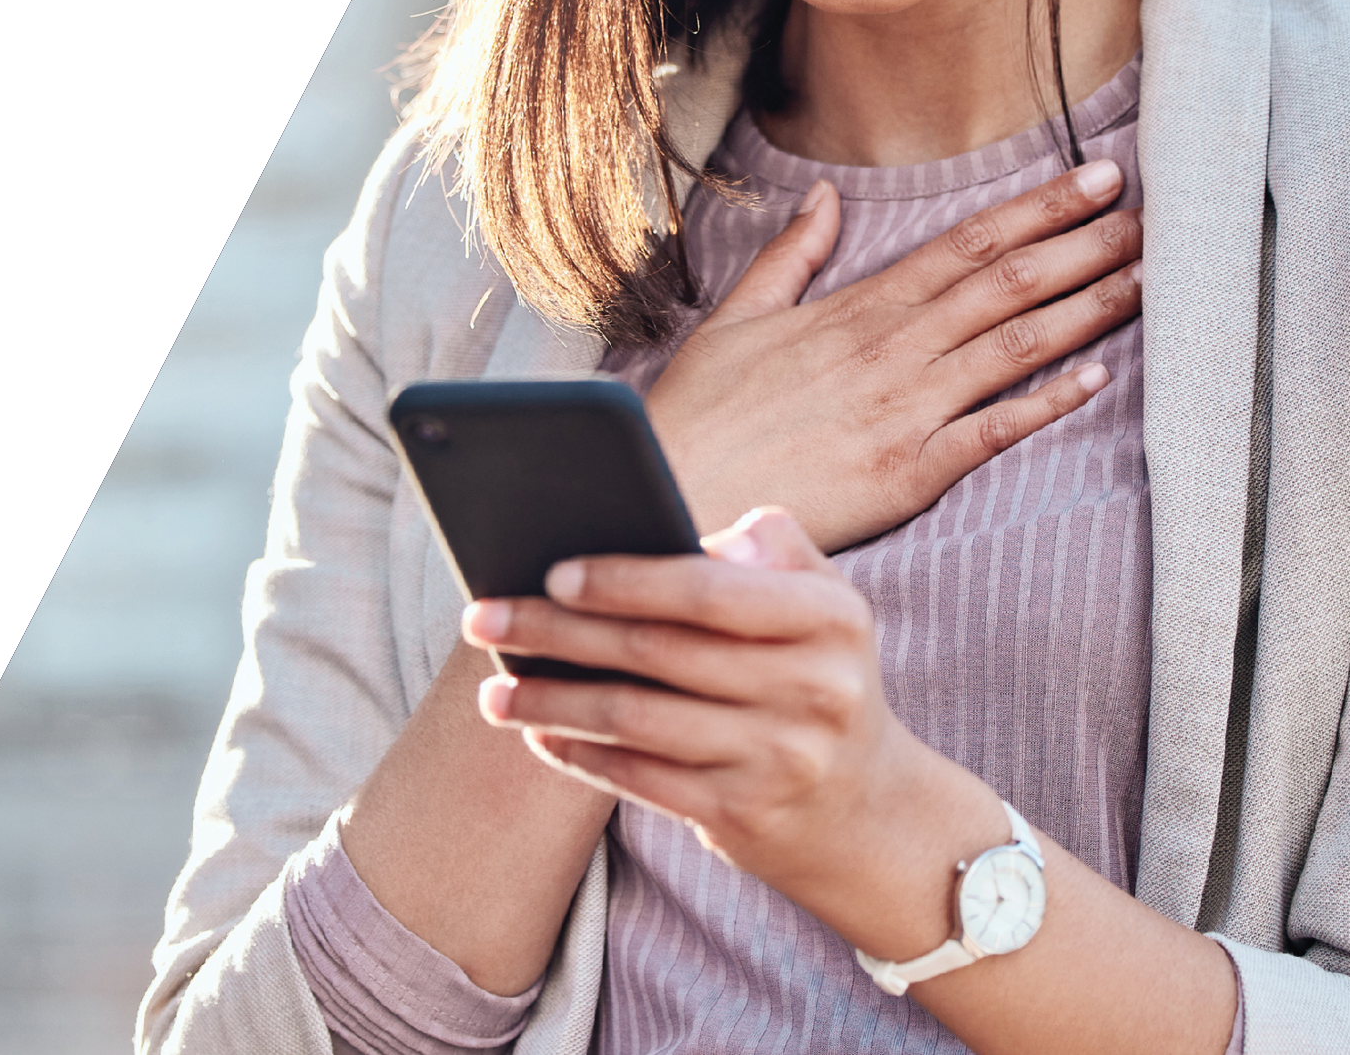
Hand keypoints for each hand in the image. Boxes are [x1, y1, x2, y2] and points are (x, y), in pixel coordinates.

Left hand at [467, 510, 996, 941]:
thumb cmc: (818, 674)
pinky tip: (538, 733)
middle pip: (657, 652)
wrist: (866, 809)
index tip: (553, 570)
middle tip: (483, 615)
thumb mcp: (825, 602)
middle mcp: (811, 688)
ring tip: (493, 690)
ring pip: (637, 720)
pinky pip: (640, 779)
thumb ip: (769, 548)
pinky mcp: (742, 816)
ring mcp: (778, 758)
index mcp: (830, 617)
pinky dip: (580, 754)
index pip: (710, 590)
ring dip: (552, 702)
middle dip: (558, 632)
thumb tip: (683, 533)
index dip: (626, 580)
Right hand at [649, 159, 1141, 551]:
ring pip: (1013, 346)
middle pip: (1007, 283)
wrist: (668, 496)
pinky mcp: (907, 473)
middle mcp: (893, 348)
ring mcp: (905, 409)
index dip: (1040, 208)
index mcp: (858, 307)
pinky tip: (1096, 378)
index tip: (1097, 178)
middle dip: (1083, 244)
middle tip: (1151, 213)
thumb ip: (792, 256)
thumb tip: (827, 198)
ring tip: (1145, 279)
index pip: (968, 242)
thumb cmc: (698, 414)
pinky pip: (990, 432)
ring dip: (1085, 308)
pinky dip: (1044, 403)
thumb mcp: (738, 318)